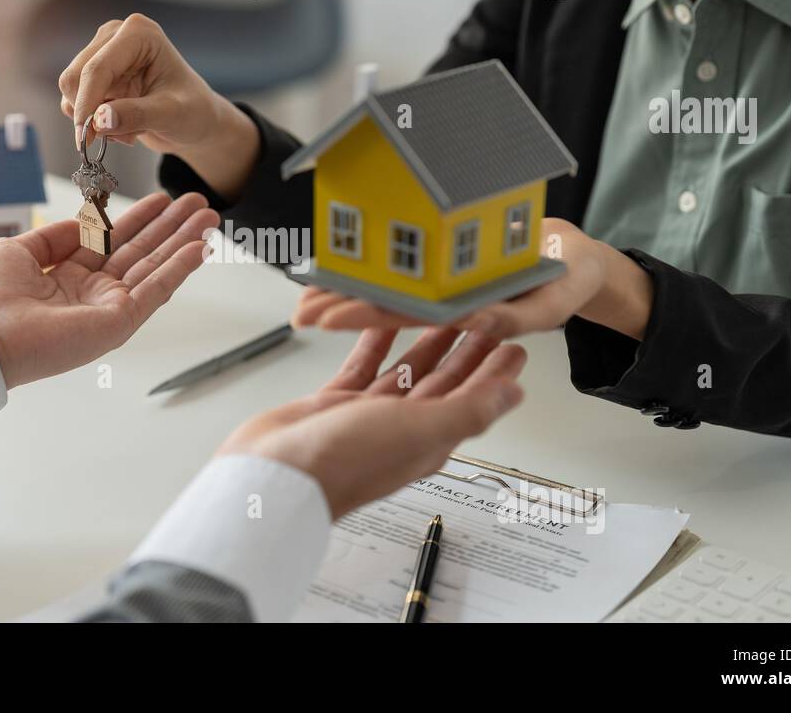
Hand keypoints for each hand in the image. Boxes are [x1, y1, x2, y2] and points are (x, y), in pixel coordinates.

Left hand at [0, 192, 218, 388]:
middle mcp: (92, 292)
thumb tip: (84, 223)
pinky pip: (156, 290)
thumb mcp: (19, 250)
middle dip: (171, 227)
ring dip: (184, 241)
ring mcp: (108, 308)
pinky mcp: (118, 323)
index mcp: (68, 276)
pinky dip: (180, 268)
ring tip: (209, 217)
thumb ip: (56, 237)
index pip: (114, 243)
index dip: (139, 220)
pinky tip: (200, 247)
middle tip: (199, 203)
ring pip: (156, 268)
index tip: (161, 200)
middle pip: (142, 252)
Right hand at [58, 13, 259, 198]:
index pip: (97, 69)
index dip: (86, 104)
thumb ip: (137, 115)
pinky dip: (94, 121)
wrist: (195, 120)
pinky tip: (122, 125)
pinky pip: (75, 101)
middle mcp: (115, 35)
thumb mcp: (172, 115)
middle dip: (91, 114)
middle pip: (75, 77)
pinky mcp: (95, 73)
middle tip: (121, 137)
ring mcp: (102, 52)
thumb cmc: (193, 111)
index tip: (86, 137)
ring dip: (95, 120)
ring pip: (71, 91)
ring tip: (131, 129)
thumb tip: (99, 119)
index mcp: (138, 33)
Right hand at [218, 328, 525, 519]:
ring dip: (424, 343)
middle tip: (482, 319)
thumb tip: (513, 396)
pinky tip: (381, 324)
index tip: (513, 344)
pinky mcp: (334, 405)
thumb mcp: (419, 431)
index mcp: (430, 439)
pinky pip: (360, 367)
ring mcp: (367, 417)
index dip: (495, 372)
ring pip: (404, 372)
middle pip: (443, 383)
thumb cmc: (344, 462)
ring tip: (440, 314)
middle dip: (466, 351)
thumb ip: (468, 410)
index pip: (474, 399)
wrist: (277, 476)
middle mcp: (402, 428)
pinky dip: (373, 344)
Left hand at [292, 218, 651, 340]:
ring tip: (311, 297)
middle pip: (390, 319)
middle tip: (303, 311)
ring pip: (392, 308)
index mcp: (474, 326)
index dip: (367, 317)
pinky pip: (409, 293)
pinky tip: (349, 276)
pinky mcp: (448, 292)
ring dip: (353, 300)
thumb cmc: (574, 279)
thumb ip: (517, 313)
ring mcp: (449, 308)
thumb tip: (480, 322)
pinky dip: (379, 283)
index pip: (410, 323)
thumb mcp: (554, 298)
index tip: (329, 314)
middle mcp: (453, 321)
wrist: (583, 263)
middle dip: (346, 313)